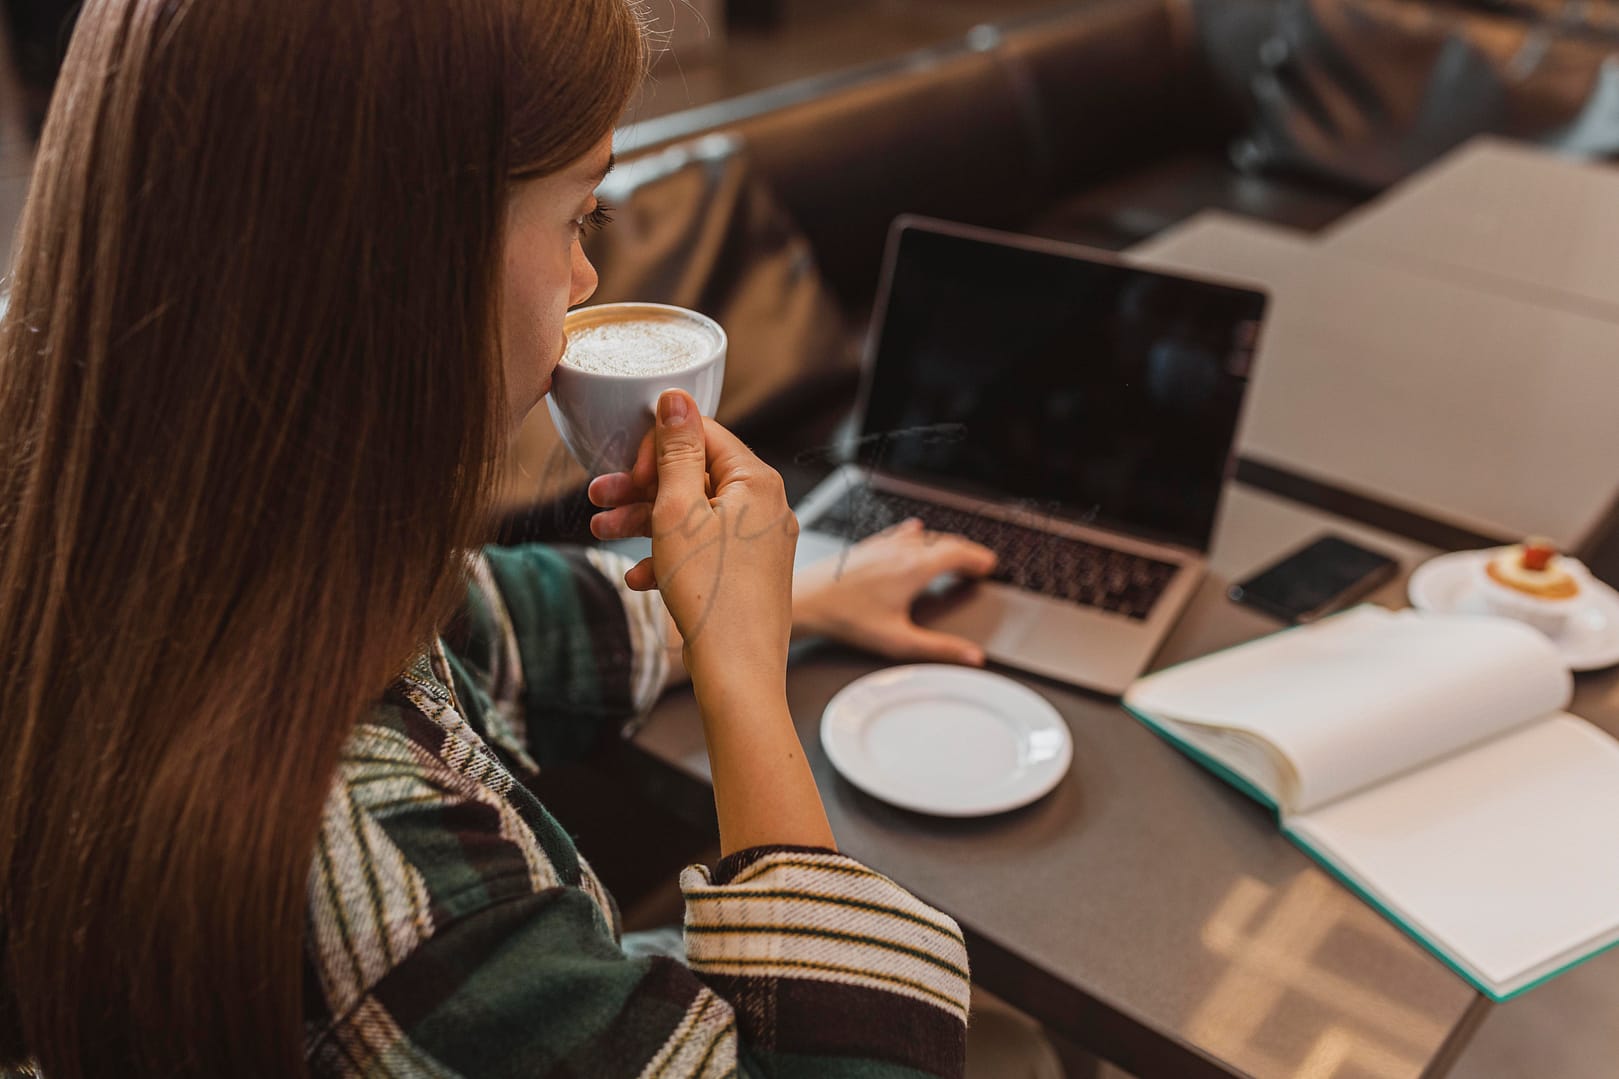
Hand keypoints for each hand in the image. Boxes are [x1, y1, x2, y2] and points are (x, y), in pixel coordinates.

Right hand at [588, 390, 797, 688]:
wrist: (737, 673)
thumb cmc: (711, 593)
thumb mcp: (678, 510)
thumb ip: (676, 451)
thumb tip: (677, 399)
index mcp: (757, 482)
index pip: (704, 435)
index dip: (658, 447)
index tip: (630, 471)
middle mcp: (766, 507)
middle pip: (695, 477)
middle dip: (643, 488)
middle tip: (599, 497)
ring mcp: (760, 543)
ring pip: (694, 516)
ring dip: (646, 522)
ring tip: (603, 533)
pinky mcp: (749, 575)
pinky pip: (704, 551)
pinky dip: (670, 557)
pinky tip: (639, 579)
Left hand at [794, 518, 996, 665]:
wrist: (807, 601)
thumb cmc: (847, 619)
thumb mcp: (899, 640)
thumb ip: (939, 648)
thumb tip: (971, 655)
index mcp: (914, 568)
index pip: (958, 552)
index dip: (978, 557)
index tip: (989, 565)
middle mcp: (901, 550)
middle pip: (944, 541)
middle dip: (965, 551)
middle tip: (977, 563)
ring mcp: (883, 544)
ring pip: (923, 537)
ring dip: (942, 543)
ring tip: (952, 555)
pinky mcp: (867, 545)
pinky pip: (899, 533)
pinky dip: (916, 534)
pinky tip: (913, 531)